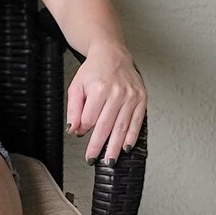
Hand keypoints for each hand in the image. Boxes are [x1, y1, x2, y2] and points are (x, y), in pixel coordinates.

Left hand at [65, 44, 146, 164]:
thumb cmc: (94, 70)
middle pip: (106, 126)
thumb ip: (73, 109)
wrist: (112, 54)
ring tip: (110, 159)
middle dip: (99, 146)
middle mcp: (117, 93)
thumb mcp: (76, 86)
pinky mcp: (142, 98)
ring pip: (122, 127)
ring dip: (116, 146)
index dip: (84, 129)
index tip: (81, 136)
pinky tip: (127, 146)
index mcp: (100, 89)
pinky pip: (137, 121)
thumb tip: (74, 129)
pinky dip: (132, 136)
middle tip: (94, 159)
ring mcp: (132, 96)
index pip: (90, 118)